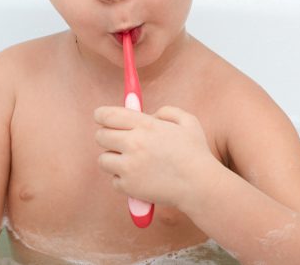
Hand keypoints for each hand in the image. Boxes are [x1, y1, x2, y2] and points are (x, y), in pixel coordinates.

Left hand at [93, 105, 217, 209]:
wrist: (200, 186)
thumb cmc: (196, 153)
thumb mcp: (188, 121)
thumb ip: (166, 112)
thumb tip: (148, 116)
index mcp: (145, 125)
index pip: (108, 115)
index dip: (101, 115)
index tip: (101, 117)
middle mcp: (134, 144)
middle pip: (100, 136)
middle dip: (107, 136)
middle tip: (118, 140)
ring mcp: (129, 166)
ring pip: (103, 159)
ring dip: (113, 159)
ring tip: (131, 161)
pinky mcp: (128, 186)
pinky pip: (113, 180)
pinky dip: (123, 180)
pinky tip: (139, 178)